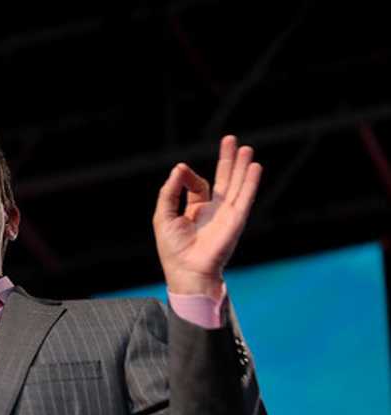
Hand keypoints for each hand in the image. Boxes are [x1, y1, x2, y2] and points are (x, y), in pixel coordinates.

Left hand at [153, 135, 261, 296]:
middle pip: (223, 179)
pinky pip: (245, 198)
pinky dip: (251, 182)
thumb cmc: (172, 248)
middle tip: (231, 139)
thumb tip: (179, 168)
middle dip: (227, 160)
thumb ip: (170, 192)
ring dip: (241, 166)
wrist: (187, 270)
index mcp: (195, 210)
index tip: (182, 172)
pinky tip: (255, 167)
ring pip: (236, 185)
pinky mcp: (235, 220)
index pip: (198, 185)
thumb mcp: (163, 215)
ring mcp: (226, 215)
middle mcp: (213, 210)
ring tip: (246, 148)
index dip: (188, 176)